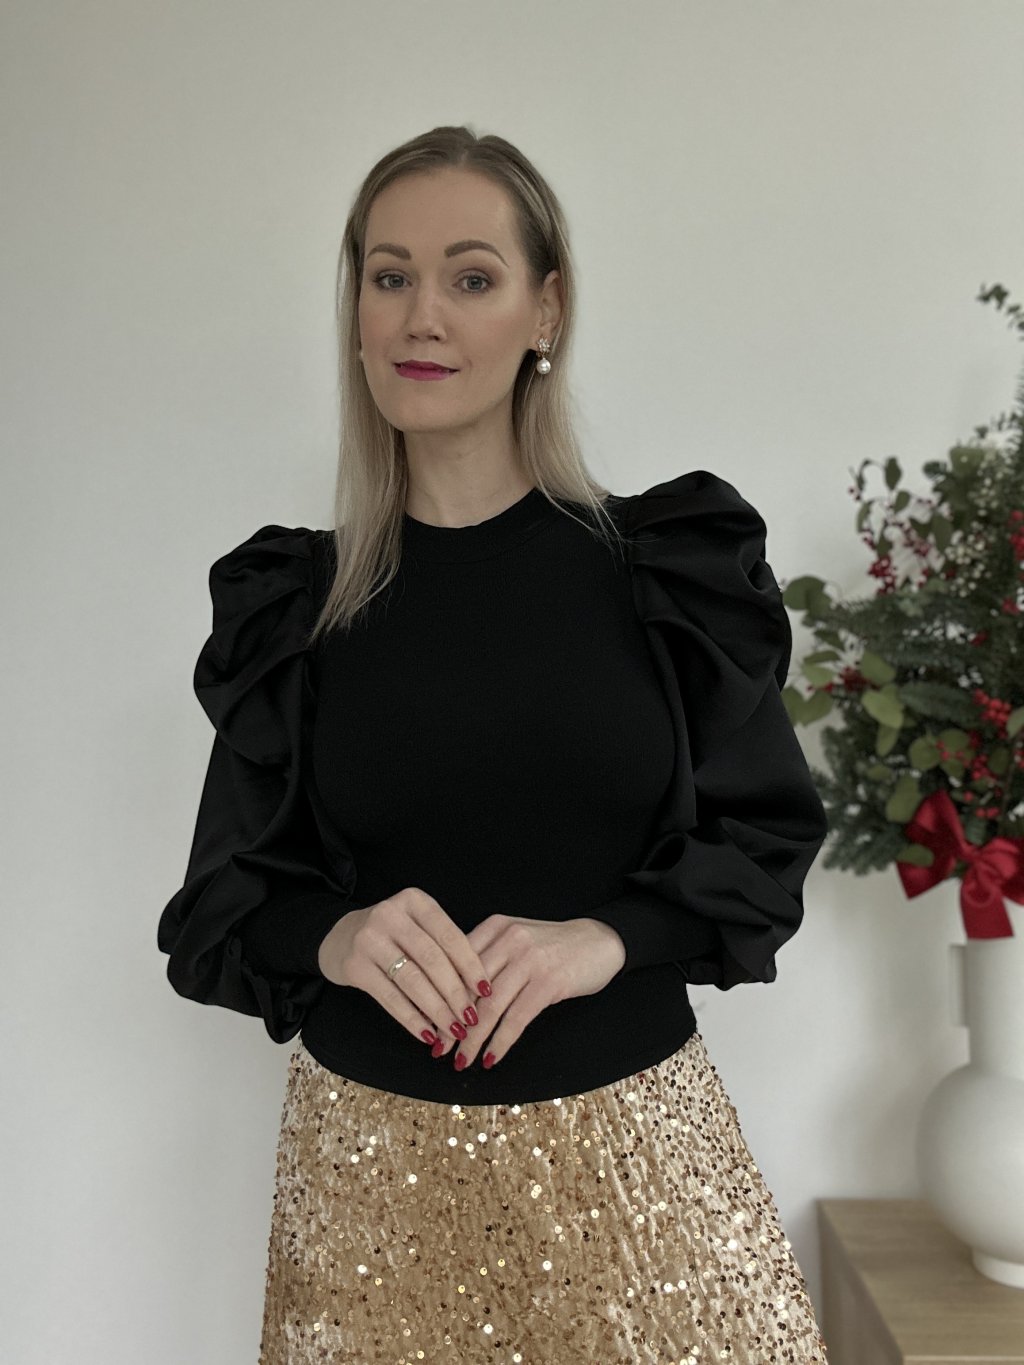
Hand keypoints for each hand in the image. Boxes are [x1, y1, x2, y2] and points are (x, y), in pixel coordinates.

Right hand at [317, 888, 491, 1054]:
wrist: (337, 936)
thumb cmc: (391, 935)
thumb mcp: (416, 925)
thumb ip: (442, 947)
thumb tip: (478, 990)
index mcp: (414, 900)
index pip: (450, 936)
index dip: (471, 965)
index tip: (486, 991)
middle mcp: (390, 914)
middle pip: (433, 959)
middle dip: (456, 993)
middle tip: (471, 1019)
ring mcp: (369, 939)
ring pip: (413, 980)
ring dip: (437, 1010)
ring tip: (453, 1030)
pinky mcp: (354, 966)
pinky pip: (390, 997)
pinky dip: (411, 1019)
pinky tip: (426, 1034)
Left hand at [451, 915, 626, 1071]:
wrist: (599, 940)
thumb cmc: (552, 945)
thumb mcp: (516, 938)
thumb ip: (488, 955)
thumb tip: (449, 994)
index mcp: (494, 927)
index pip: (455, 964)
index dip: (438, 996)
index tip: (425, 1021)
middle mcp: (509, 940)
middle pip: (468, 988)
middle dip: (449, 1023)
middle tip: (437, 1049)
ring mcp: (529, 960)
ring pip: (489, 1008)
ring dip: (472, 1040)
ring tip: (459, 1061)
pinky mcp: (549, 982)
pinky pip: (516, 1018)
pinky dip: (500, 1042)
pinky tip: (490, 1059)